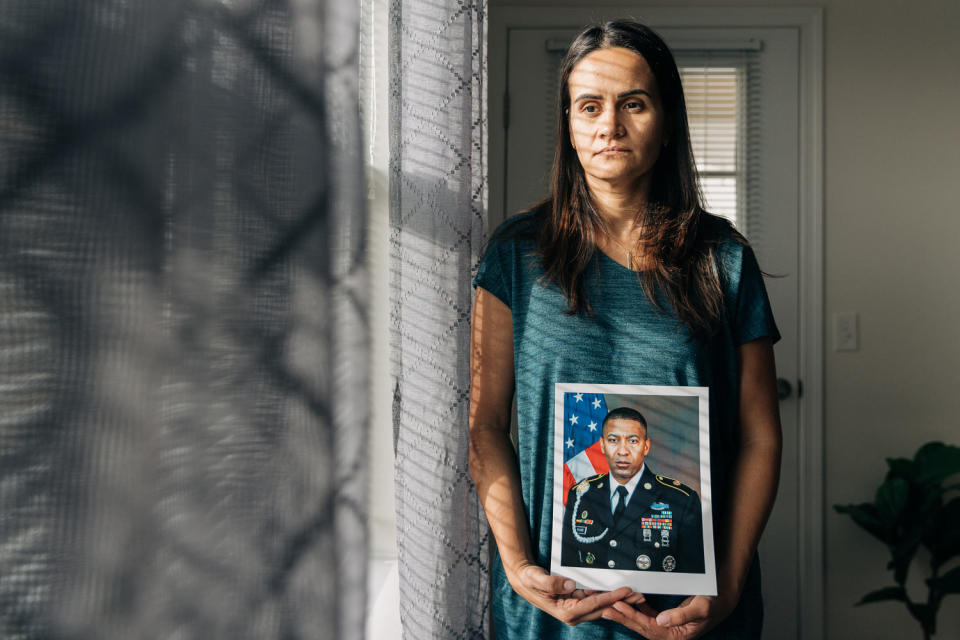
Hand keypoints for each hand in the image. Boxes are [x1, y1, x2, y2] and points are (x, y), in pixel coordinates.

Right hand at [507, 563, 633, 625]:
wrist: (524, 580)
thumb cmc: (529, 580)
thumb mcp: (537, 579)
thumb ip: (552, 582)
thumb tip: (571, 584)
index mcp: (565, 611)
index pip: (593, 604)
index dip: (611, 597)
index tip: (625, 591)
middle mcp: (572, 613)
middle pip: (603, 607)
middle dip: (622, 602)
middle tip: (639, 596)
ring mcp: (576, 608)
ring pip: (602, 605)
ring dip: (619, 600)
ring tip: (636, 595)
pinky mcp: (577, 602)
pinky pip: (596, 600)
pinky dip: (609, 596)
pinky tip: (620, 592)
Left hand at [601, 593, 736, 638]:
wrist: (722, 600)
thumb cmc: (713, 604)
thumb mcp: (700, 608)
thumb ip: (681, 615)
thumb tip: (661, 620)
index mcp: (678, 635)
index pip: (650, 627)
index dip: (633, 617)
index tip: (618, 606)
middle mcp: (670, 634)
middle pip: (642, 627)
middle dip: (623, 617)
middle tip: (605, 608)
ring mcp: (668, 628)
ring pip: (642, 622)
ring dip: (627, 614)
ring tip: (611, 606)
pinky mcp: (667, 620)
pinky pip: (648, 616)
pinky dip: (637, 609)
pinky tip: (629, 603)